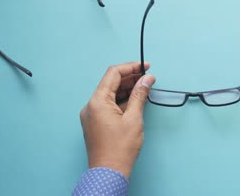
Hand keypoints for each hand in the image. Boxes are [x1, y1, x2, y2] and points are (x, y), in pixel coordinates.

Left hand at [80, 62, 155, 177]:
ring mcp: (93, 114)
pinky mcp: (96, 122)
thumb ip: (140, 95)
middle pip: (111, 83)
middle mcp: (91, 105)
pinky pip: (109, 104)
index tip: (145, 66)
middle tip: (148, 77)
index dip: (131, 67)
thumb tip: (146, 79)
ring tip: (145, 88)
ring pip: (111, 94)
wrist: (109, 172)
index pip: (113, 74)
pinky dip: (123, 101)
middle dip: (131, 78)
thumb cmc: (119, 148)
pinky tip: (136, 101)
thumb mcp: (134, 118)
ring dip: (128, 89)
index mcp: (97, 101)